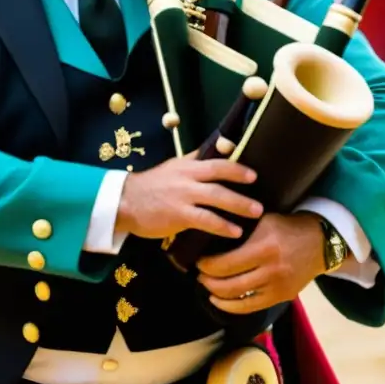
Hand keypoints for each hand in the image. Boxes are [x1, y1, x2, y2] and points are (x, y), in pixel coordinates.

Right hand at [114, 151, 262, 240]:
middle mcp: (186, 177)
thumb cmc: (150, 187)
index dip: (235, 165)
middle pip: (219, 174)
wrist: (124, 202)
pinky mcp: (178, 215)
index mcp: (186, 165)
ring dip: (238, 205)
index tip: (253, 173)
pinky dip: (223, 225)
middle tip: (260, 189)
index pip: (215, 160)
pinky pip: (206, 219)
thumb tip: (215, 151)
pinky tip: (235, 231)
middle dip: (241, 181)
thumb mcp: (172, 169)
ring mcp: (182, 195)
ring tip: (256, 212)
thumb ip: (193, 162)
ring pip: (216, 197)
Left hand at [196, 212, 325, 314]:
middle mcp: (271, 270)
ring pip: (238, 299)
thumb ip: (238, 229)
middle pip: (229, 284)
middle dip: (208, 280)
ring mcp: (278, 286)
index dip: (206, 265)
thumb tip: (208, 233)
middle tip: (198, 274)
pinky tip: (219, 300)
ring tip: (206, 286)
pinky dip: (231, 307)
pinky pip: (251, 307)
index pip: (225, 263)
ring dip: (216, 294)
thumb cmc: (285, 226)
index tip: (198, 260)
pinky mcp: (282, 297)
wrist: (319, 242)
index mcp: (264, 247)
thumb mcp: (262, 219)